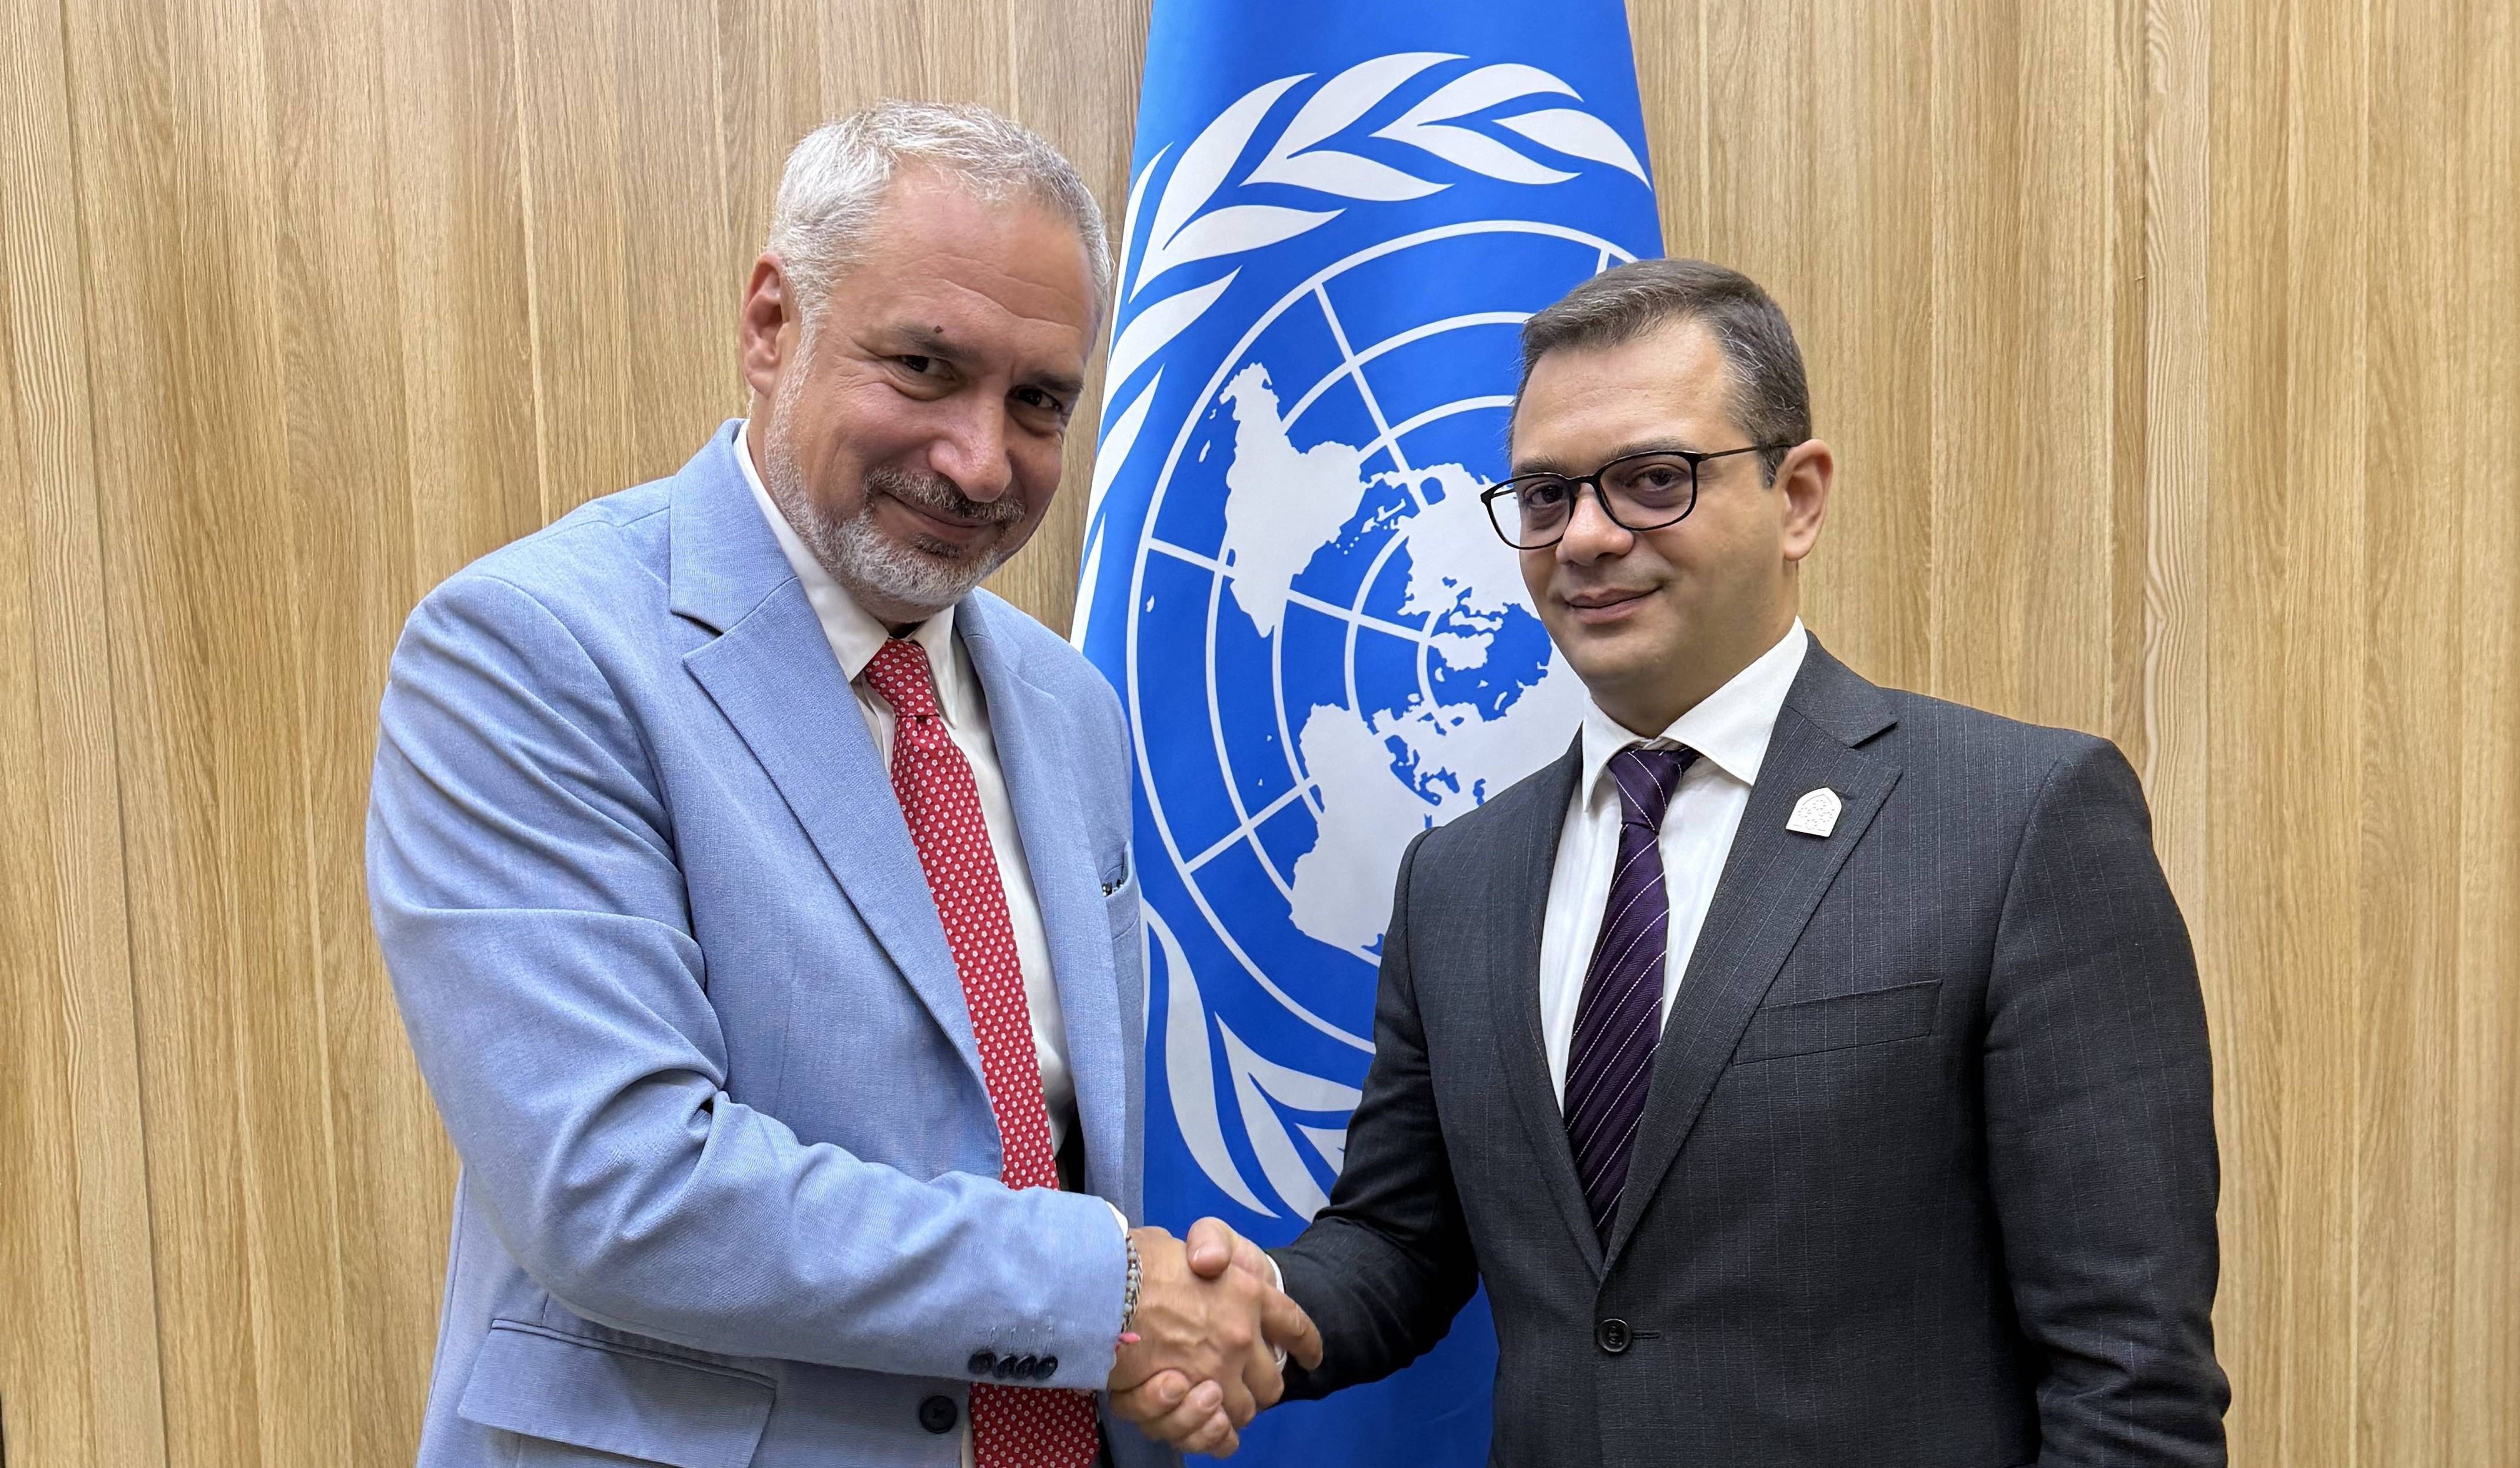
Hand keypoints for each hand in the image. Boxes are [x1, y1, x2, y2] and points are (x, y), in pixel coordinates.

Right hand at [1110, 1220, 1322, 1455]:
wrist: (1097, 1279)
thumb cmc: (1141, 1255)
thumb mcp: (1190, 1234)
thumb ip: (1214, 1244)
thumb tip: (1214, 1264)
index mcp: (1247, 1294)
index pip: (1294, 1326)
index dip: (1306, 1344)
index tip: (1311, 1355)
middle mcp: (1237, 1339)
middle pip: (1271, 1383)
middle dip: (1260, 1385)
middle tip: (1241, 1377)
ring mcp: (1209, 1373)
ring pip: (1241, 1412)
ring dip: (1231, 1409)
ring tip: (1211, 1395)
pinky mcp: (1178, 1401)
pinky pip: (1212, 1434)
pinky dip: (1213, 1435)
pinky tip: (1211, 1424)